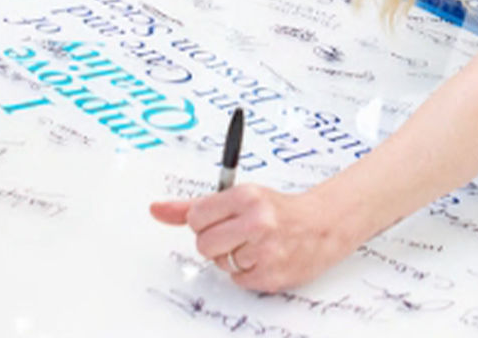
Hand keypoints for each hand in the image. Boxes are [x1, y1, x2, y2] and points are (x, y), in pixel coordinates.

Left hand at [150, 184, 362, 292]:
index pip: (196, 217)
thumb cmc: (276, 210)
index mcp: (246, 197)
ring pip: (219, 263)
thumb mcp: (237, 196)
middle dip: (215, 242)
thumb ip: (192, 206)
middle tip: (235, 234)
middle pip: (203, 244)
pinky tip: (261, 258)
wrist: (321, 226)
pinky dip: (246, 272)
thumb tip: (156, 209)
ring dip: (232, 257)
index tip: (219, 219)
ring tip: (253, 245)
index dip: (204, 221)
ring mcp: (265, 251)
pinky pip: (236, 279)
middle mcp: (257, 222)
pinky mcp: (271, 276)